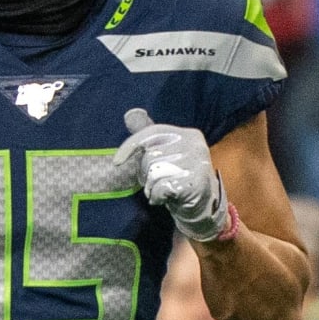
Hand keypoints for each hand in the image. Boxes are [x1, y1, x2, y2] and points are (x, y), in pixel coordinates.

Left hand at [114, 109, 230, 241]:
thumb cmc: (178, 176)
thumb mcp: (165, 152)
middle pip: (151, 156)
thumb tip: (129, 114)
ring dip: (151, 186)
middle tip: (156, 181)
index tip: (117, 161)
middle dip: (146, 173)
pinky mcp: (196, 182)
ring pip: (154, 173)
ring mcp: (198, 163)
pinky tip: (166, 198)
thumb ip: (149, 135)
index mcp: (188, 134)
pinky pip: (161, 187)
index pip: (153, 132)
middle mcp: (196, 145)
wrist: (202, 205)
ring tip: (163, 189)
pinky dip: (157, 196)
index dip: (131, 145)